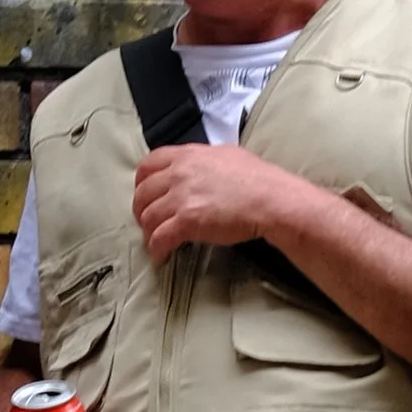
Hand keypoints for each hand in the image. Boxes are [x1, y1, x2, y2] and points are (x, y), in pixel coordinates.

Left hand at [131, 143, 277, 265]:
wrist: (271, 200)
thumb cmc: (259, 180)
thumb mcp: (228, 156)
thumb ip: (206, 160)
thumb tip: (201, 167)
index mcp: (188, 155)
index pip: (149, 164)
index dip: (142, 181)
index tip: (143, 192)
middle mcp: (180, 173)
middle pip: (143, 192)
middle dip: (140, 209)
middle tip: (146, 220)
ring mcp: (181, 197)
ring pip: (148, 216)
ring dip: (148, 231)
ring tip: (153, 241)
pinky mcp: (187, 221)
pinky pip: (160, 237)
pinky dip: (156, 249)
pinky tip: (160, 255)